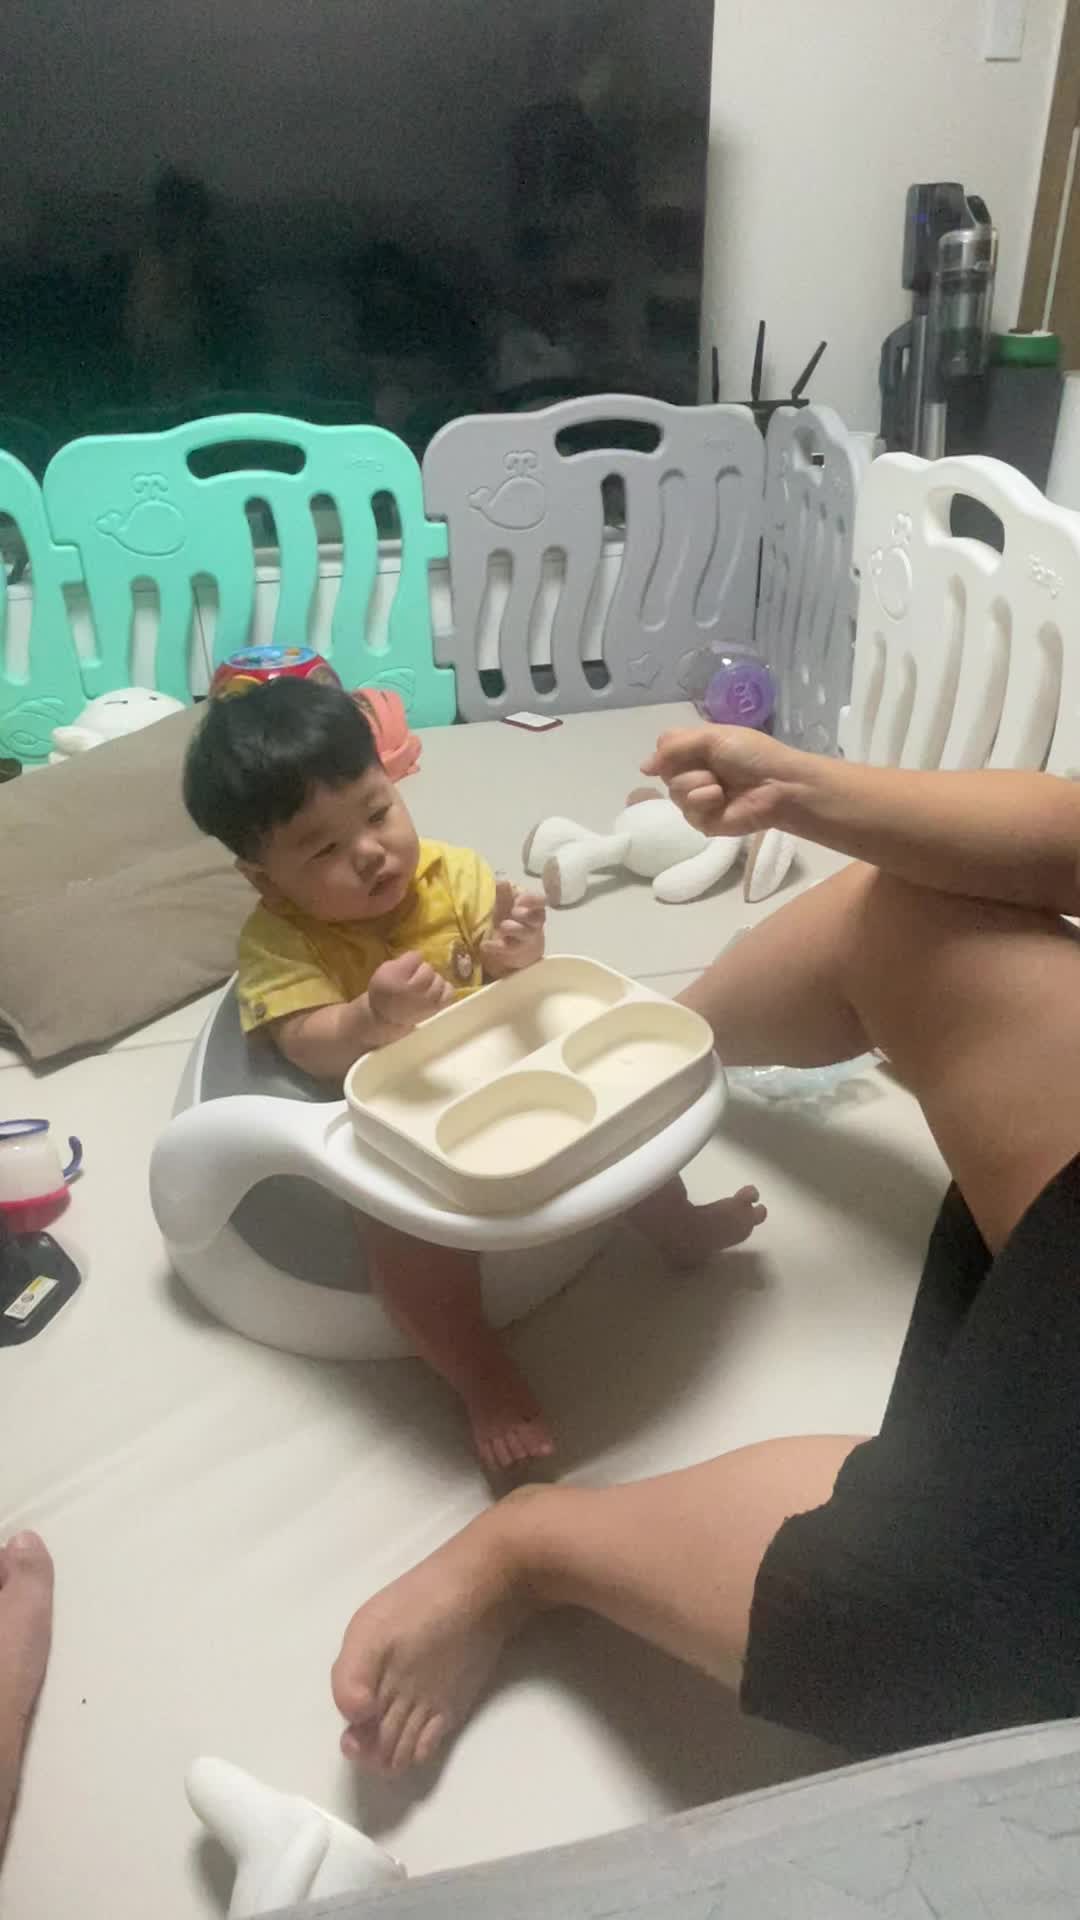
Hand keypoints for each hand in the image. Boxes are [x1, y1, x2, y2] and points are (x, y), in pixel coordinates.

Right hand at [367, 951, 454, 1031]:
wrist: (387, 1016)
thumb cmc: (385, 990)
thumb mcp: (385, 969)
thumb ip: (401, 960)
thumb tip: (419, 956)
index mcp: (396, 975)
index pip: (416, 956)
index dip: (413, 959)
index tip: (408, 966)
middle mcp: (413, 988)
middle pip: (428, 968)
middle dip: (422, 970)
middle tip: (414, 978)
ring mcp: (427, 999)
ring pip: (439, 979)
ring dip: (432, 980)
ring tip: (424, 985)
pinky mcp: (436, 1008)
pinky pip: (449, 992)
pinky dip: (444, 988)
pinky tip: (436, 990)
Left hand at [481, 878, 545, 974]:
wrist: (517, 944)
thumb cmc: (512, 916)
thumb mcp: (508, 902)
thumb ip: (504, 892)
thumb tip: (500, 879)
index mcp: (533, 907)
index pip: (541, 901)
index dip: (533, 900)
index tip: (521, 899)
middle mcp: (533, 922)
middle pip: (537, 918)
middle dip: (526, 914)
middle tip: (515, 911)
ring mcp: (525, 937)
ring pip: (524, 933)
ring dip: (514, 928)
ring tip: (503, 926)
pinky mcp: (513, 950)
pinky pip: (506, 948)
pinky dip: (495, 946)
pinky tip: (485, 945)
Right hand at [641, 726, 809, 837]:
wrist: (778, 784)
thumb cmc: (751, 755)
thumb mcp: (712, 737)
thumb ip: (674, 747)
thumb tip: (643, 768)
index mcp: (696, 752)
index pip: (663, 749)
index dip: (669, 751)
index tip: (683, 749)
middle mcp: (693, 775)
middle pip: (665, 772)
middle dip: (688, 768)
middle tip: (714, 768)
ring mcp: (697, 800)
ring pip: (674, 792)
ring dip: (699, 784)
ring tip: (722, 786)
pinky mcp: (703, 822)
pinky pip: (687, 811)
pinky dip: (704, 801)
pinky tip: (721, 800)